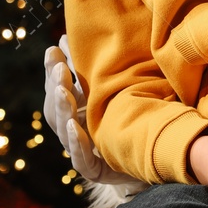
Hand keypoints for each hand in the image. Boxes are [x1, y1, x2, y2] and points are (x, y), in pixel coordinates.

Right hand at [44, 36, 147, 195]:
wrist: (154, 159)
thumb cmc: (133, 119)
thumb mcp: (114, 91)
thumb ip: (92, 70)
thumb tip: (68, 37)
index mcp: (77, 111)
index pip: (57, 88)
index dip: (53, 71)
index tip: (54, 49)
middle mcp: (75, 130)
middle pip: (55, 108)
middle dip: (56, 86)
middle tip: (60, 67)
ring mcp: (82, 151)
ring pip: (64, 130)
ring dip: (62, 109)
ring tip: (62, 90)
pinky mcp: (95, 170)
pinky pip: (81, 157)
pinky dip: (76, 141)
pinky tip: (74, 124)